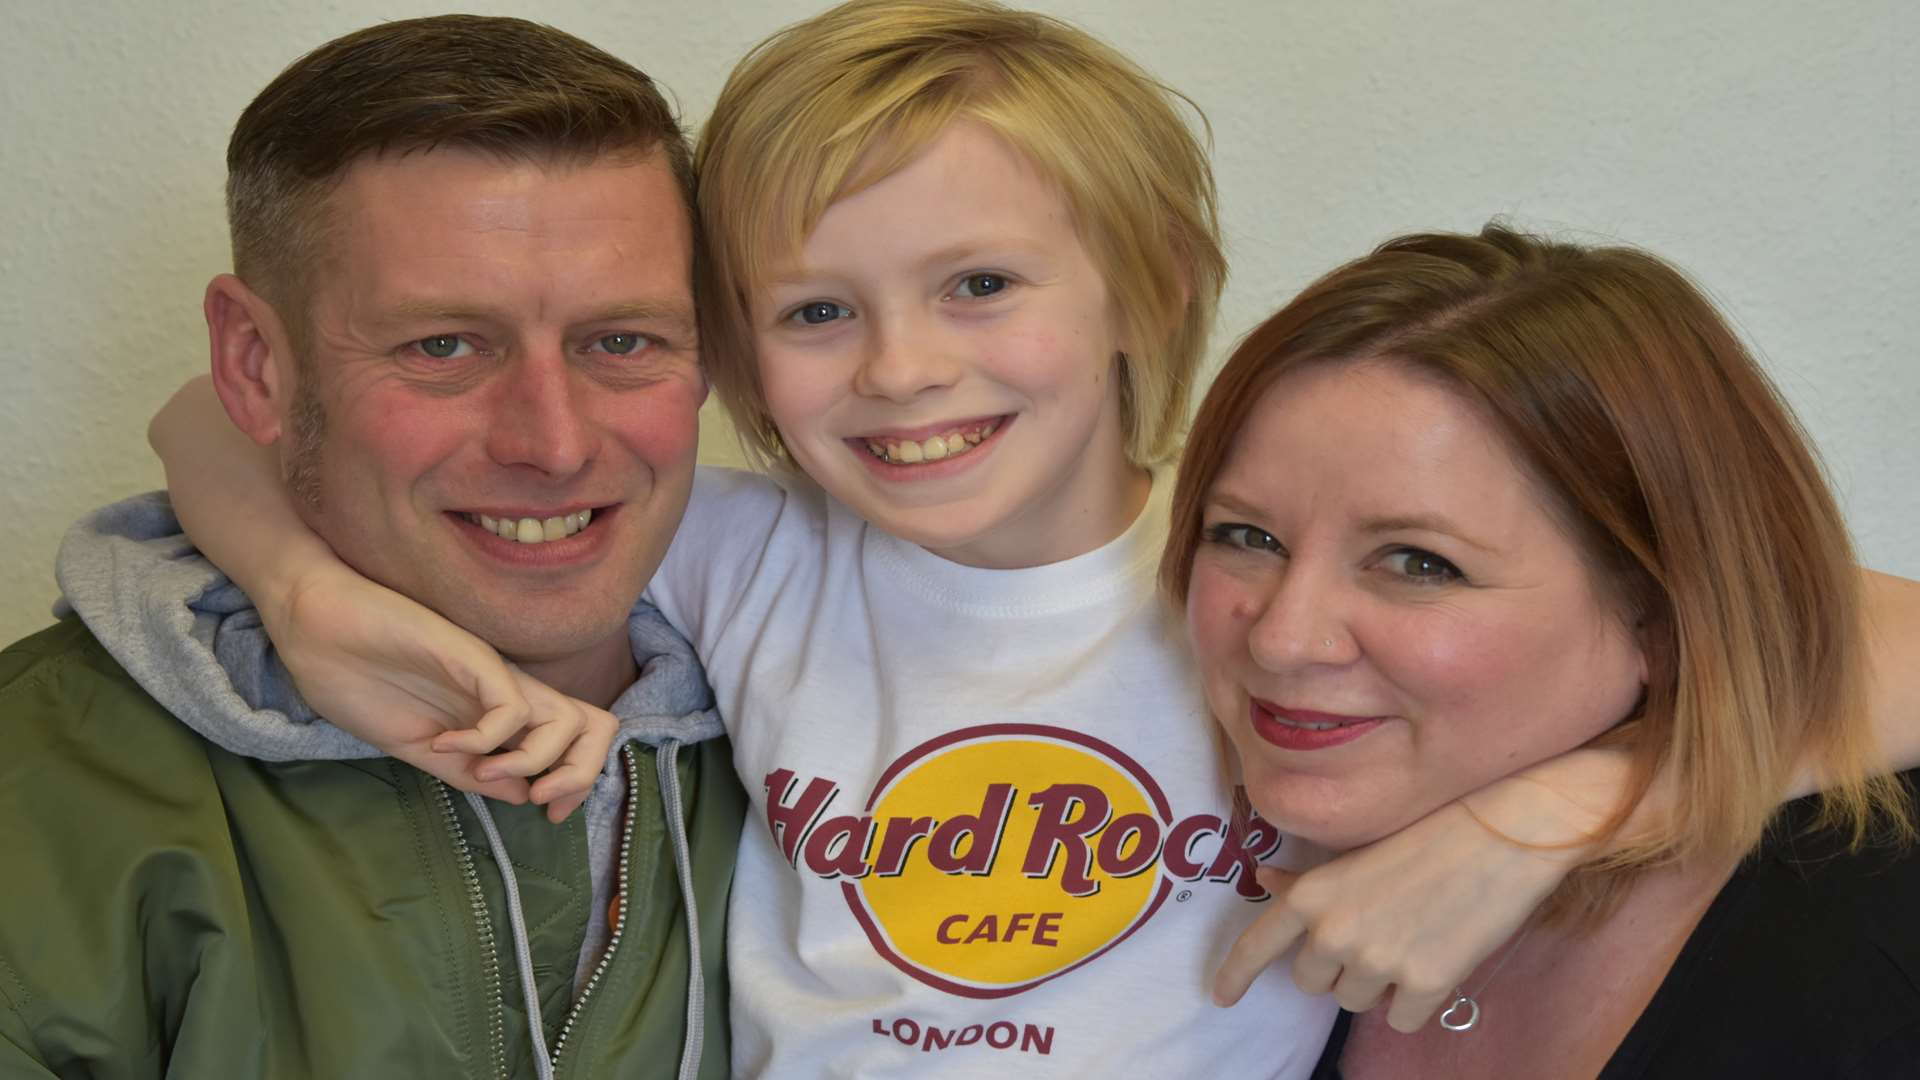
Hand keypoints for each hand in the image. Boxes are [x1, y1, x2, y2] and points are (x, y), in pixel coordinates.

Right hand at [271, 562, 613, 820]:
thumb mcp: (420, 747)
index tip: (546, 814)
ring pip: (566, 719)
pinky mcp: (471, 656)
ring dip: (533, 762)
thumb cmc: (360, 682)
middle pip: (594, 726)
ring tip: (481, 772)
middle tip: (540, 803)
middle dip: (580, 775)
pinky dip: (485, 739)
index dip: (577, 781)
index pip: (577, 740)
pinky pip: (510, 706)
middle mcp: (510, 692)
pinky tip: (442, 741)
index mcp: (501, 714)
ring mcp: (493, 674)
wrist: (317, 631)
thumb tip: (524, 796)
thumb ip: (470, 771)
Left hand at [1213, 749, 1629, 1029]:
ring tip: (1409, 936)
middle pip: (1311, 982)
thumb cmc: (1427, 831)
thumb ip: (1307, 877)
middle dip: (1334, 967)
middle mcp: (1335, 932)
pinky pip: (1400, 1018)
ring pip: (1354, 1001)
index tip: (1220, 997)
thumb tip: (1264, 880)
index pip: (1257, 946)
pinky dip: (1414, 1001)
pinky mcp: (1425, 985)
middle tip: (1374, 931)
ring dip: (1375, 983)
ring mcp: (1378, 961)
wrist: (1501, 832)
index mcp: (1313, 894)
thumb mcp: (1355, 849)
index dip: (1234, 976)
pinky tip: (1435, 959)